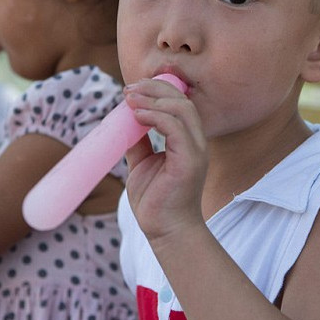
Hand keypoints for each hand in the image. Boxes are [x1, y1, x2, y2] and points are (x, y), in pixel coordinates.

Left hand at [123, 77, 207, 240]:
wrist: (165, 231)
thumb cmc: (155, 201)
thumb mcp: (141, 164)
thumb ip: (138, 142)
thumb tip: (124, 123)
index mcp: (187, 140)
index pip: (179, 102)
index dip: (157, 89)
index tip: (132, 89)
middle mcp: (196, 142)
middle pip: (182, 100)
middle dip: (154, 88)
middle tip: (129, 90)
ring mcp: (196, 151)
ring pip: (181, 109)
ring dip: (153, 99)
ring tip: (130, 99)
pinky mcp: (190, 161)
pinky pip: (175, 127)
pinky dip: (155, 116)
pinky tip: (137, 115)